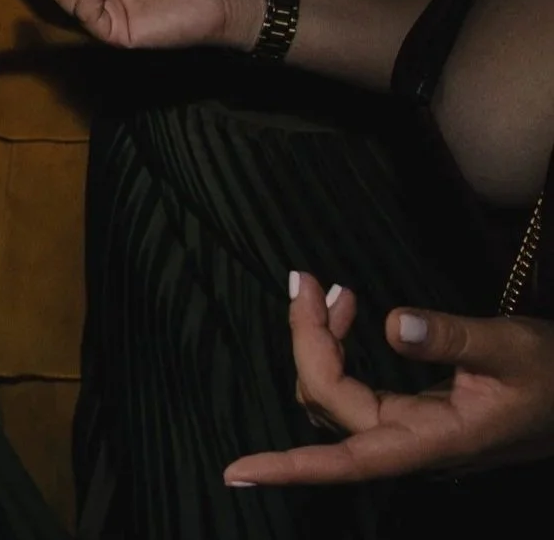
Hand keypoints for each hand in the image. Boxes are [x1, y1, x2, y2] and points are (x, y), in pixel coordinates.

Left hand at [225, 272, 553, 483]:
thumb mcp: (513, 348)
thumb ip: (454, 338)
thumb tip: (393, 324)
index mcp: (435, 440)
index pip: (349, 461)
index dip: (292, 468)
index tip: (237, 470)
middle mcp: (412, 442)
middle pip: (330, 402)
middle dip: (306, 341)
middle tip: (306, 281)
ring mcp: (409, 431)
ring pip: (334, 396)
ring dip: (319, 342)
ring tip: (329, 291)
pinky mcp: (411, 416)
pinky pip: (353, 389)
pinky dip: (338, 348)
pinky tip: (348, 312)